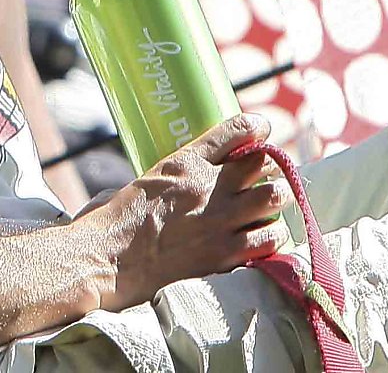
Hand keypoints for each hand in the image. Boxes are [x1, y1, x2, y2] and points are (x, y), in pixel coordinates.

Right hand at [79, 114, 288, 311]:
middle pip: (264, 164)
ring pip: (275, 198)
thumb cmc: (121, 218)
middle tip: (263, 177)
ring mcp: (220, 221)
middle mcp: (208, 187)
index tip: (260, 130)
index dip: (254, 128)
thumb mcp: (149, 178)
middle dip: (270, 168)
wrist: (112, 258)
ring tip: (265, 208)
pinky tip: (261, 235)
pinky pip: (271, 238)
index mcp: (184, 163)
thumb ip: (181, 172)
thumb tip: (198, 171)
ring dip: (275, 201)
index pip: (233, 132)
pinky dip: (272, 234)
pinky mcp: (227, 254)